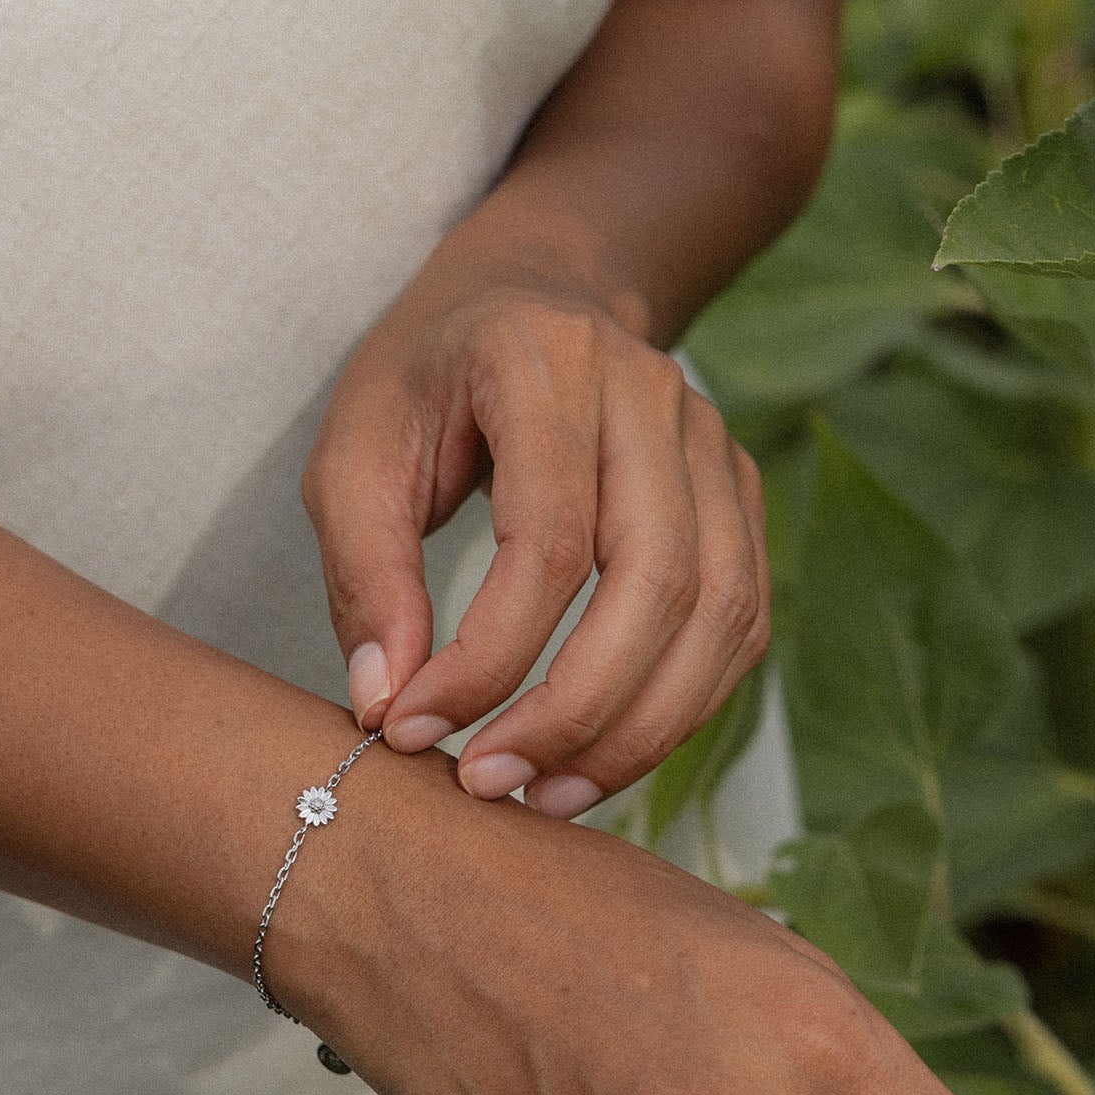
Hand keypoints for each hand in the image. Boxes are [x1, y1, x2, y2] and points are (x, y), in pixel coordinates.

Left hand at [304, 277, 769, 814]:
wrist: (527, 299)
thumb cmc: (428, 384)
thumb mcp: (353, 454)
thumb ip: (365, 574)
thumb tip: (389, 706)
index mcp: (545, 363)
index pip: (549, 539)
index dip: (488, 655)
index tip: (415, 729)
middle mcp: (653, 395)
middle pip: (659, 581)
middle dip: (577, 709)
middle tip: (494, 784)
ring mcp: (714, 444)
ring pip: (721, 612)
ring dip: (642, 728)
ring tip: (550, 794)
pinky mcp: (739, 496)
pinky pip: (741, 623)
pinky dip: (683, 706)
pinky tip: (605, 756)